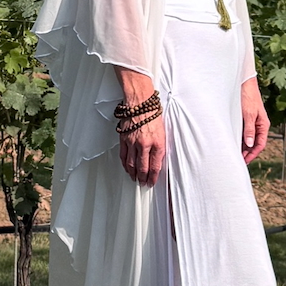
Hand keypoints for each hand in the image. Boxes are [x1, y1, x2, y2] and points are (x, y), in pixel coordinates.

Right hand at [116, 69, 165, 188]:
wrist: (140, 102)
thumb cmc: (153, 114)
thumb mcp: (163, 132)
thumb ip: (159, 147)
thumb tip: (156, 160)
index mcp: (157, 143)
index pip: (155, 166)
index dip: (153, 177)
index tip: (152, 182)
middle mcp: (145, 144)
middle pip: (143, 167)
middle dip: (143, 178)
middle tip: (142, 184)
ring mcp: (133, 142)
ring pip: (131, 163)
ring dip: (133, 173)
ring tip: (134, 178)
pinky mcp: (124, 138)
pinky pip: (123, 155)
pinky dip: (124, 164)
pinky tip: (126, 168)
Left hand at [241, 77, 269, 164]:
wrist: (243, 83)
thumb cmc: (248, 97)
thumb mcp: (248, 114)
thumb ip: (249, 129)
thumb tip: (250, 144)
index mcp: (263, 124)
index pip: (260, 144)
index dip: (253, 154)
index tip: (244, 161)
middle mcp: (259, 125)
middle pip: (255, 143)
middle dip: (248, 152)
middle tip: (238, 160)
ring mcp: (252, 122)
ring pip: (249, 138)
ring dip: (243, 147)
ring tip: (234, 154)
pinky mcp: (245, 119)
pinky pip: (244, 132)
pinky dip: (240, 139)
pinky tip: (233, 143)